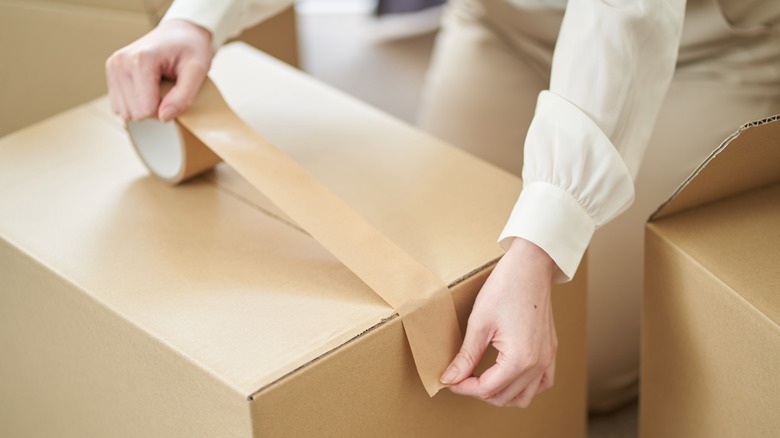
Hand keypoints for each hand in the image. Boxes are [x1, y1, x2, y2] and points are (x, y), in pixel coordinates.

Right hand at [105, 19, 212, 120]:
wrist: (180, 33)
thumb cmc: (191, 49)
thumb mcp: (197, 70)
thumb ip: (184, 96)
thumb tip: (164, 117)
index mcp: (140, 60)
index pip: (147, 110)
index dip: (166, 109)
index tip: (176, 93)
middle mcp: (120, 62)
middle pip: (135, 113)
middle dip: (155, 110)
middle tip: (169, 90)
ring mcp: (113, 67)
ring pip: (125, 112)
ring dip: (145, 107)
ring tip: (158, 88)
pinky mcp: (111, 73)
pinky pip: (120, 106)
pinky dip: (136, 103)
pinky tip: (147, 89)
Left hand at [440, 237, 557, 407]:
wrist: (530, 267)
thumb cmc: (505, 289)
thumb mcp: (478, 324)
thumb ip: (466, 356)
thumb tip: (450, 378)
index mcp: (520, 359)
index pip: (487, 389)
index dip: (464, 388)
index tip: (450, 380)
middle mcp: (538, 364)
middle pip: (504, 397)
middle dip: (479, 392)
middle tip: (461, 378)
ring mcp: (547, 358)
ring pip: (525, 397)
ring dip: (501, 394)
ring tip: (481, 380)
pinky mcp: (551, 350)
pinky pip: (542, 383)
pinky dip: (525, 387)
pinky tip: (508, 377)